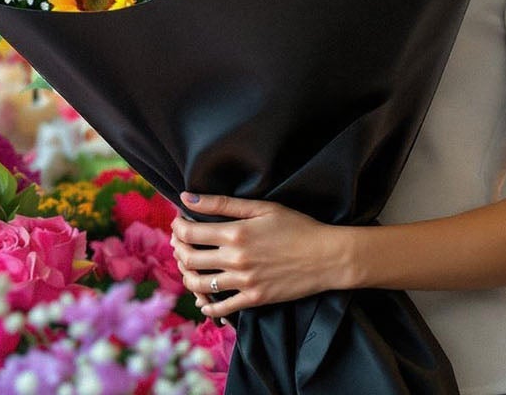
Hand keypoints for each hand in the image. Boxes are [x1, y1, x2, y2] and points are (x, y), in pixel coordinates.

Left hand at [169, 191, 351, 318]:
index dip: (177, 228)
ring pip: (199, 284)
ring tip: (190, 267)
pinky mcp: (255, 299)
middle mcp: (235, 259)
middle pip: (189, 259)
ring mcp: (244, 282)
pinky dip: (207, 306)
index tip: (179, 224)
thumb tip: (187, 197)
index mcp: (235, 233)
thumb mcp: (261, 208)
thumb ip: (221, 203)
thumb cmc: (297, 227)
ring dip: (187, 276)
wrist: (327, 256)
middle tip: (181, 244)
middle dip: (178, 250)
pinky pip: (221, 308)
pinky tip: (204, 300)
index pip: (189, 233)